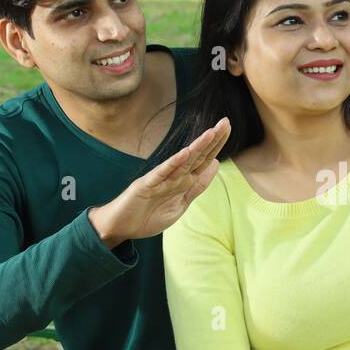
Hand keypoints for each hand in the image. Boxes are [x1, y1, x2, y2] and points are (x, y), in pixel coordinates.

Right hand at [88, 118, 229, 246]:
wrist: (121, 227)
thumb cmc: (148, 216)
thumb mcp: (181, 204)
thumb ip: (197, 185)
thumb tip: (216, 164)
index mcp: (183, 181)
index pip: (204, 160)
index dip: (216, 145)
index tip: (227, 128)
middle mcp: (174, 176)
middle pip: (197, 156)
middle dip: (212, 140)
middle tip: (225, 122)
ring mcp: (160, 179)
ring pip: (182, 161)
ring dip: (197, 147)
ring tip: (211, 133)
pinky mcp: (146, 185)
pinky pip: (161, 173)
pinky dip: (173, 164)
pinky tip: (184, 153)